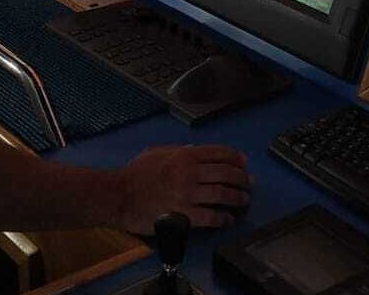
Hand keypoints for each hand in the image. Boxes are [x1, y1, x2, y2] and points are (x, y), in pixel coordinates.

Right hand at [114, 145, 250, 233]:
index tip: (244, 164)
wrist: (119, 195)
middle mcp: (190, 173)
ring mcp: (188, 195)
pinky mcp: (184, 215)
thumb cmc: (134, 174)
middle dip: (242, 179)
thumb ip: (179, 149)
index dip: (236, 158)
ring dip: (238, 198)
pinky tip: (228, 219)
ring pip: (223, 194)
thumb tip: (196, 149)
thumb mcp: (157, 152)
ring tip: (243, 201)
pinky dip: (223, 218)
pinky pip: (211, 217)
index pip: (220, 153)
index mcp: (185, 155)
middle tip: (249, 184)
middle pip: (227, 173)